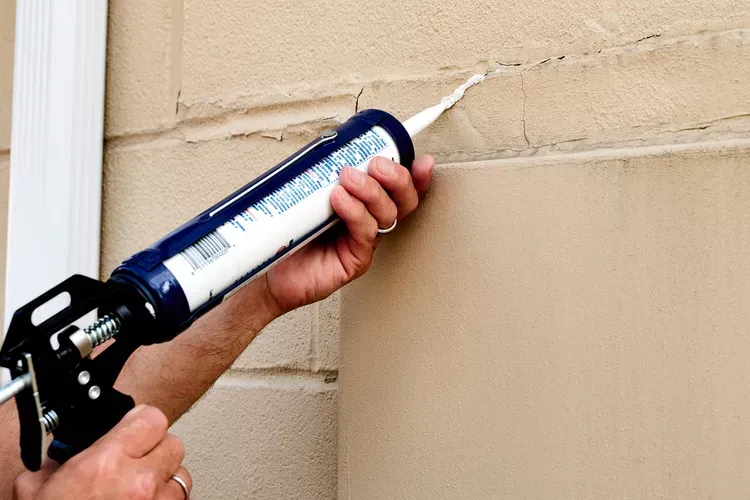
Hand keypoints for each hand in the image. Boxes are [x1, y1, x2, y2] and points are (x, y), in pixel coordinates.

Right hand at [13, 405, 191, 499]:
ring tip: (141, 488)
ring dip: (165, 479)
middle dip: (155, 450)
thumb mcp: (37, 489)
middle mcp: (139, 482)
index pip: (152, 418)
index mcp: (106, 463)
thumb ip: (59, 462)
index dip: (141, 421)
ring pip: (182, 475)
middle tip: (136, 460)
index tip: (135, 426)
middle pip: (173, 444)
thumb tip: (67, 455)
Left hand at [263, 154, 433, 314]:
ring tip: (347, 177)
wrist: (265, 272)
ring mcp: (363, 243)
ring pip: (386, 214)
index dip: (415, 176)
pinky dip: (355, 212)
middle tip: (377, 163)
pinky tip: (340, 198)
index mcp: (363, 205)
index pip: (397, 188)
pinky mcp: (354, 261)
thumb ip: (322, 171)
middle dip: (397, 178)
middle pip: (402, 201)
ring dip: (371, 191)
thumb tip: (330, 143)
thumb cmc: (285, 234)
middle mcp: (368, 223)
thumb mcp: (304, 193)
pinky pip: (365, 233)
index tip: (422, 160)